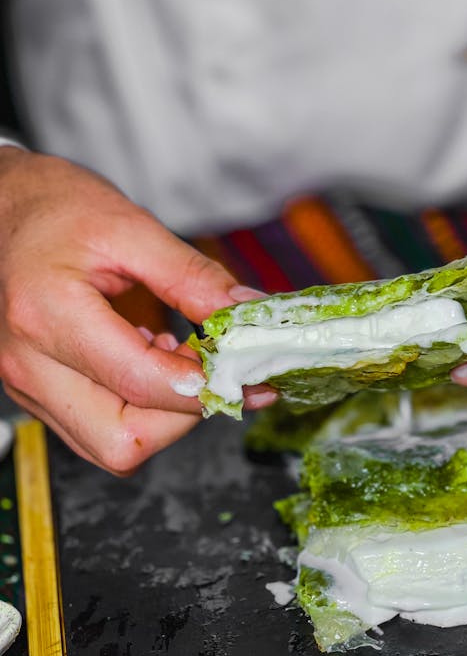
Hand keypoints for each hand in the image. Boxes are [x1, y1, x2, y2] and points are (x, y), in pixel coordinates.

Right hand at [0, 148, 274, 472]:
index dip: (206, 385)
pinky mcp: (38, 392)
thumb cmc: (53, 208)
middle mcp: (30, 365)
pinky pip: (98, 428)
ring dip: (161, 416)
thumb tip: (247, 313)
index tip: (248, 370)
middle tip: (208, 369)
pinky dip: (138, 408)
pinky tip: (147, 358)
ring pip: (111, 447)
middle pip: (122, 442)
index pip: (142, 383)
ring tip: (173, 356)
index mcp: (48, 316)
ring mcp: (28, 385)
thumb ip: (192, 277)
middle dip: (180, 417)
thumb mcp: (130, 227)